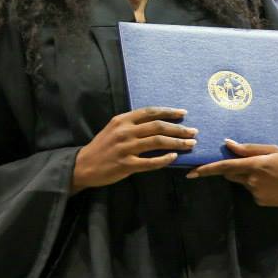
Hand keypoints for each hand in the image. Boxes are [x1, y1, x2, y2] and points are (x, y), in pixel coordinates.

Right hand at [71, 107, 196, 193]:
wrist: (83, 165)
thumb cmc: (102, 147)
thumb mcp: (114, 129)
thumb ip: (132, 125)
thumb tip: (158, 123)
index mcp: (122, 120)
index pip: (150, 112)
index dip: (168, 112)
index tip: (183, 114)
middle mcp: (125, 131)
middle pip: (158, 127)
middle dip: (179, 129)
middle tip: (194, 132)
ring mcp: (125, 148)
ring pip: (157, 142)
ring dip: (177, 143)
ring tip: (190, 144)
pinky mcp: (126, 165)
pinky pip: (150, 162)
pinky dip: (164, 159)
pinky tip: (174, 158)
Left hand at [185, 140, 277, 210]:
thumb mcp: (274, 150)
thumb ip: (249, 148)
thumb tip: (227, 144)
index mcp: (255, 164)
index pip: (224, 167)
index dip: (206, 169)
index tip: (190, 172)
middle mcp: (253, 180)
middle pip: (231, 173)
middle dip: (234, 168)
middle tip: (254, 162)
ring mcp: (256, 193)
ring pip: (242, 182)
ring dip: (248, 176)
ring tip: (271, 172)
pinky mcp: (260, 202)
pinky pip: (251, 191)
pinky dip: (257, 185)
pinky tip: (274, 183)